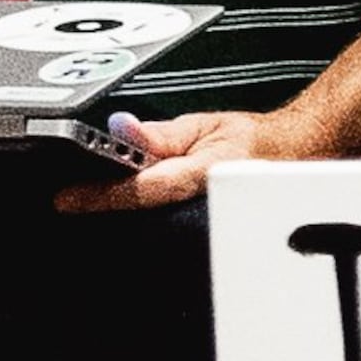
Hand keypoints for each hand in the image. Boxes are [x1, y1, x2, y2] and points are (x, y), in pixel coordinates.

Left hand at [55, 100, 309, 215]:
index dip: (100, 196)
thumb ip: (161, 135)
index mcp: (205, 174)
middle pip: (144, 215)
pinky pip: (166, 231)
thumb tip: (123, 131)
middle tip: (75, 196)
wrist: (295, 158)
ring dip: (125, 214)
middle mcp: (207, 204)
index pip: (143, 189)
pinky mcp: (207, 235)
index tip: (65, 199)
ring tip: (98, 198)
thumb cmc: (255, 142)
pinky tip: (129, 209)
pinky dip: (142, 221)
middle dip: (110, 204)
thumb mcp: (204, 125)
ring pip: (154, 228)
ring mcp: (209, 225)